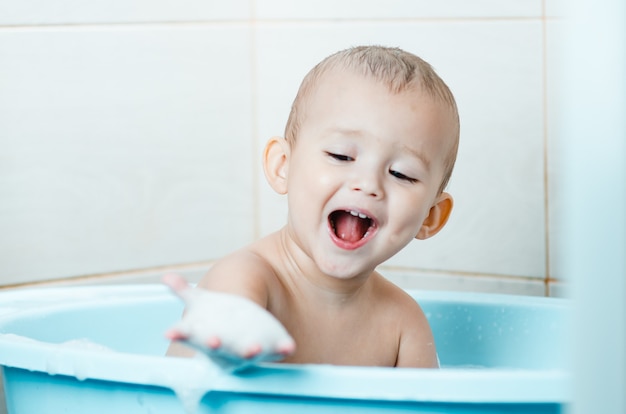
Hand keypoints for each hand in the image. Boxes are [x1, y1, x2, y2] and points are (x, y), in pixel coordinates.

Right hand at [163, 274, 295, 370]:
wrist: (250, 314)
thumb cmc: (219, 312)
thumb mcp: (201, 299)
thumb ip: (183, 290)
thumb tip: (167, 278)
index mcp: (201, 332)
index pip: (187, 334)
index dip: (181, 333)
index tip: (170, 332)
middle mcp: (223, 345)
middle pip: (217, 348)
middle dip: (214, 345)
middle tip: (212, 340)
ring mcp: (246, 348)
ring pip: (246, 353)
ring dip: (249, 351)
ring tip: (253, 348)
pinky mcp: (270, 347)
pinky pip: (277, 349)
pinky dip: (282, 348)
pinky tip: (288, 345)